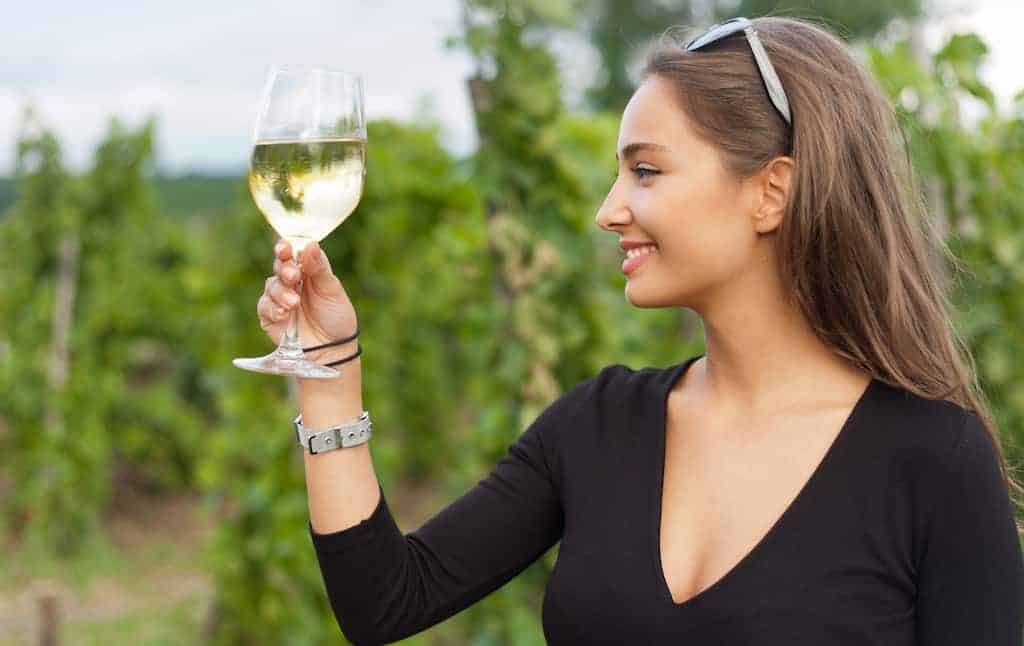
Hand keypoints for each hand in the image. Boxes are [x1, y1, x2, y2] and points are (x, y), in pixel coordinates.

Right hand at [257, 240, 358, 358]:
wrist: (333, 350)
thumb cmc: (336, 317)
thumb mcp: (332, 290)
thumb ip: (319, 268)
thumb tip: (310, 244)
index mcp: (308, 271)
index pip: (293, 254)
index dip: (286, 248)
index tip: (285, 247)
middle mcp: (292, 282)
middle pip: (279, 266)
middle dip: (284, 269)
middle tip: (293, 276)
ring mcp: (280, 299)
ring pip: (271, 285)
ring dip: (281, 292)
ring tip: (294, 303)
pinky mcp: (270, 316)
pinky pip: (264, 306)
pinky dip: (272, 307)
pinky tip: (283, 313)